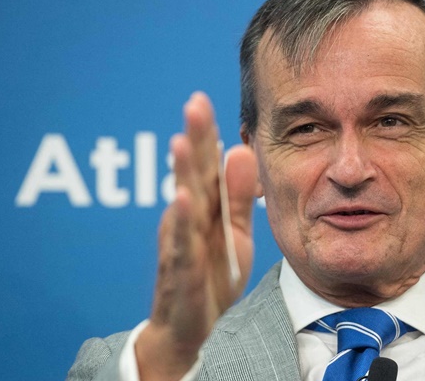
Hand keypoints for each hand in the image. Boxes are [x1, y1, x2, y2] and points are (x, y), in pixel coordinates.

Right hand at [135, 92, 257, 379]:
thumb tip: (242, 150)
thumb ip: (239, 195)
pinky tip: (183, 198)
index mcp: (203, 208)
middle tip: (195, 103)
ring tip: (183, 141)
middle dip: (194, 139)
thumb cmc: (213, 274)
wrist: (193, 326)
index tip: (202, 99)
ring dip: (182, 172)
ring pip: (183, 203)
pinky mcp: (182, 271)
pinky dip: (182, 221)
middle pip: (192, 174)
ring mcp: (181, 244)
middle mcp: (188, 219)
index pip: (204, 165)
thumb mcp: (234, 232)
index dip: (205, 134)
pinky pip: (182, 244)